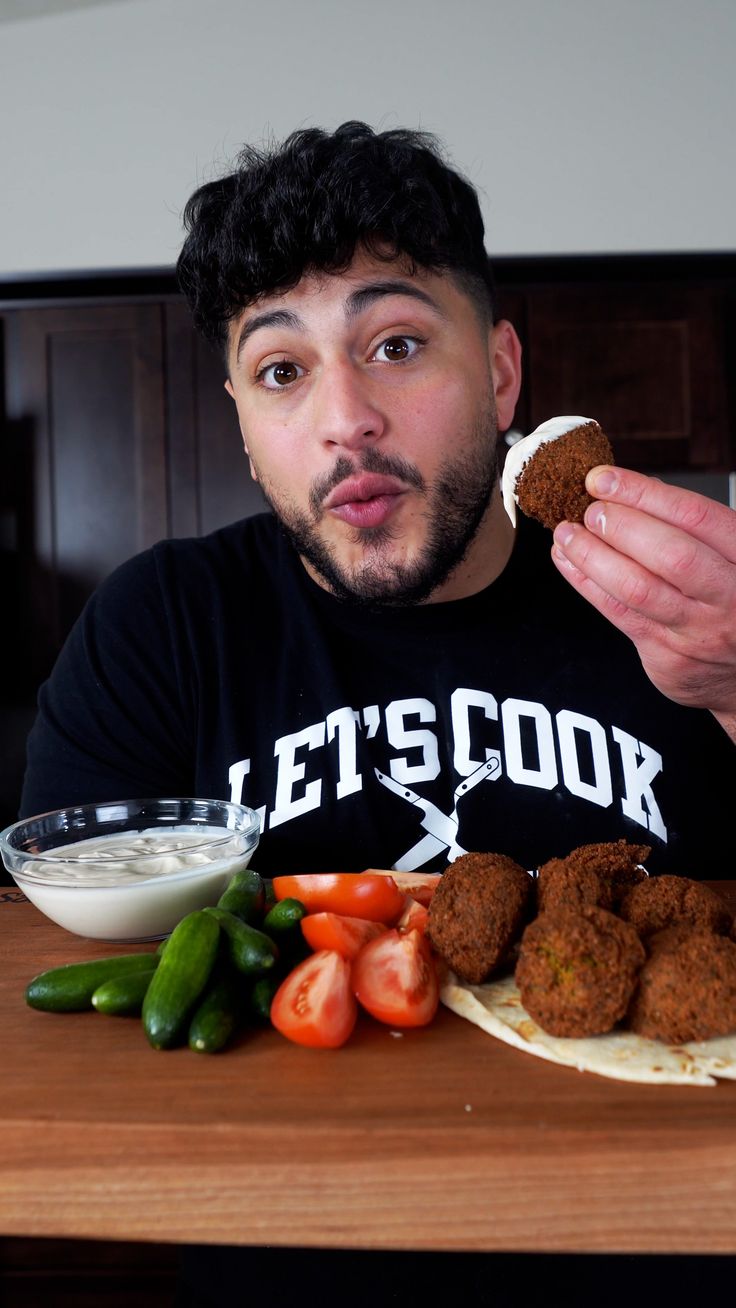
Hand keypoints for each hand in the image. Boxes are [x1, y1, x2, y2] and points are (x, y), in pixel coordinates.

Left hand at [550, 465, 735, 734]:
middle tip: (590, 510)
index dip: (643, 493)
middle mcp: (728, 598)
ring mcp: (698, 632)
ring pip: (636, 589)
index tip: (604, 479)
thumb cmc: (734, 599)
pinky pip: (619, 615)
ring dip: (591, 555)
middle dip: (620, 525)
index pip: (695, 517)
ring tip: (567, 534)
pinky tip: (569, 562)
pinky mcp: (668, 658)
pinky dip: (586, 584)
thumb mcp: (731, 555)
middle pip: (670, 554)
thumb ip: (692, 526)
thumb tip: (630, 491)